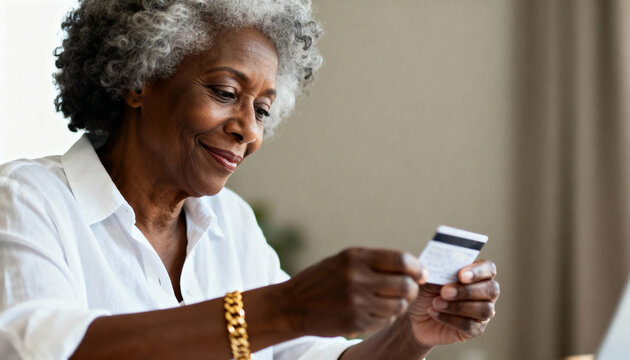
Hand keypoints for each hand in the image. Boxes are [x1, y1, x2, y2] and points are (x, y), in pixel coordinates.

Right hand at [279, 247, 427, 336]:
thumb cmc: (321, 280)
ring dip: (399, 304)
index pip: (400, 260)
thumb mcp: (343, 261)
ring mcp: (356, 302)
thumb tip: (413, 268)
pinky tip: (373, 311)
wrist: (291, 306)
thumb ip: (374, 262)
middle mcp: (357, 278)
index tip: (420, 272)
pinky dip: (385, 317)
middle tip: (409, 289)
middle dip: (412, 288)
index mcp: (355, 257)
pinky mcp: (355, 322)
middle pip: (405, 285)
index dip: (416, 267)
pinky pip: (384, 320)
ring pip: (398, 306)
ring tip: (389, 301)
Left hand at [406, 260, 499, 345]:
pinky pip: (470, 326)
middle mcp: (484, 293)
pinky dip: (450, 319)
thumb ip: (439, 266)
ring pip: (484, 310)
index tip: (460, 275)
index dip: (478, 271)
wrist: (414, 313)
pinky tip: (434, 312)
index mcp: (476, 274)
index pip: (489, 269)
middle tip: (444, 291)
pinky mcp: (474, 330)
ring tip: (436, 302)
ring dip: (458, 306)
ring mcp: (481, 313)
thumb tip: (444, 259)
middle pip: (491, 290)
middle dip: (467, 291)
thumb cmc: (425, 290)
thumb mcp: (429, 275)